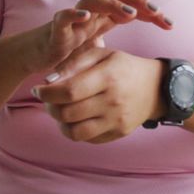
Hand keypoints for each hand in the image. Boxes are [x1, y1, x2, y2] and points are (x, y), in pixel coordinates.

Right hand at [22, 0, 171, 73]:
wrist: (38, 56)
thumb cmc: (69, 51)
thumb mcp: (99, 50)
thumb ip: (115, 46)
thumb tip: (138, 58)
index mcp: (103, 17)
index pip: (131, 6)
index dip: (151, 12)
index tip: (170, 25)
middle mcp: (90, 13)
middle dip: (137, 0)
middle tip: (157, 12)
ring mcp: (73, 18)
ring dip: (111, 3)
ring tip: (129, 12)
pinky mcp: (56, 28)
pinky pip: (63, 16)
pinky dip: (73, 13)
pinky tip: (85, 15)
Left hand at [33, 45, 165, 143]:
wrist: (155, 87)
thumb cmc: (123, 67)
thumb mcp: (101, 54)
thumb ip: (73, 64)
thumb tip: (48, 81)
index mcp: (108, 77)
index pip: (69, 91)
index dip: (47, 93)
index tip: (38, 89)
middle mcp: (113, 102)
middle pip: (68, 114)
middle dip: (50, 107)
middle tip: (48, 100)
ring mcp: (116, 121)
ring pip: (75, 133)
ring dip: (60, 123)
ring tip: (60, 111)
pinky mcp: (118, 133)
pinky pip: (88, 139)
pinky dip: (76, 130)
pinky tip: (77, 118)